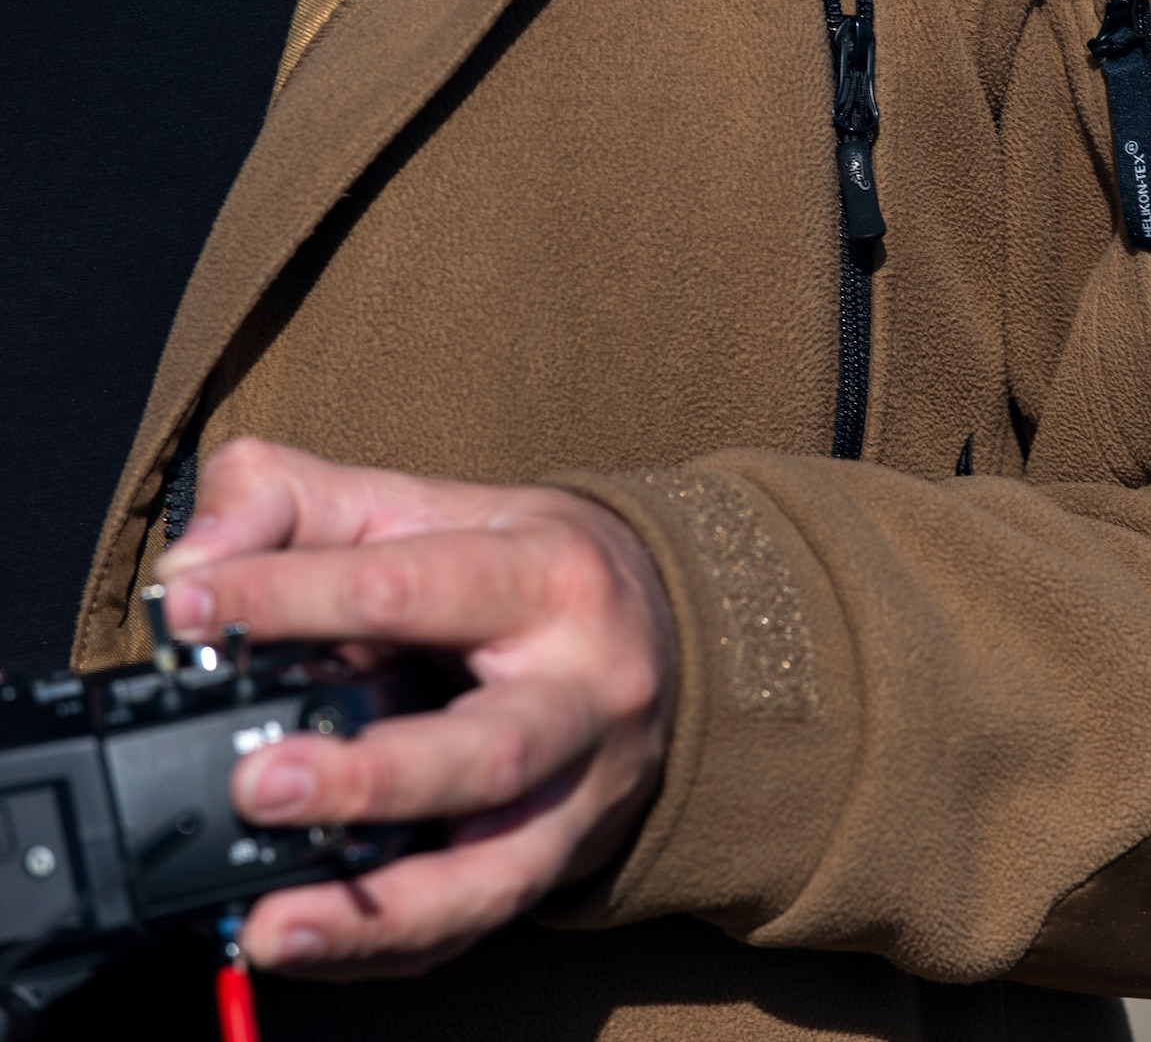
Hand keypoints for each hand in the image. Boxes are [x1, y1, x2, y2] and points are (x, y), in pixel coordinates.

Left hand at [155, 438, 677, 978]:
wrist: (664, 622)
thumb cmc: (521, 562)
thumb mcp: (418, 502)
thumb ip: (290, 502)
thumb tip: (194, 565)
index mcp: (549, 577)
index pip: (412, 587)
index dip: (290, 596)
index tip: (186, 610)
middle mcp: (586, 689)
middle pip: (491, 750)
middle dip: (372, 779)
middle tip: (259, 786)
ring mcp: (586, 786)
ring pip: (498, 868)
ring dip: (383, 908)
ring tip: (278, 924)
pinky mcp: (566, 854)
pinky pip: (478, 920)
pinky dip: (387, 948)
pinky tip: (309, 945)